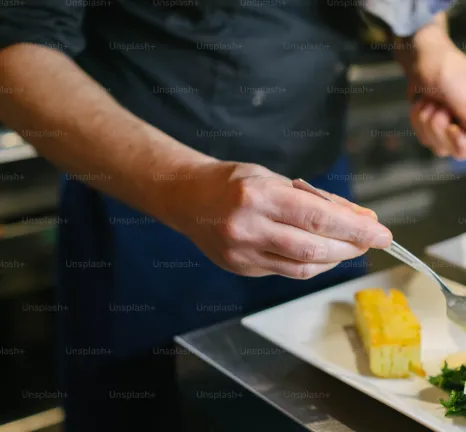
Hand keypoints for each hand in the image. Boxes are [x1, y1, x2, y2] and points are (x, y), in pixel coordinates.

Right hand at [173, 161, 391, 278]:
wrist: (188, 199)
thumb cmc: (232, 182)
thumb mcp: (274, 178)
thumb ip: (315, 200)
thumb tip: (358, 216)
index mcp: (257, 197)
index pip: (318, 217)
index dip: (355, 228)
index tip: (382, 233)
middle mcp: (248, 228)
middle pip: (314, 249)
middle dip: (351, 247)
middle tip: (372, 240)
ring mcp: (241, 254)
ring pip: (302, 268)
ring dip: (334, 259)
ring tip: (349, 246)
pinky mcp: (240, 268)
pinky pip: (286, 272)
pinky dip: (311, 265)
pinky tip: (321, 254)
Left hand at [402, 26, 465, 158]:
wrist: (423, 61)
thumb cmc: (448, 73)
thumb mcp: (465, 100)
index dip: (460, 142)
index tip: (453, 127)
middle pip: (453, 151)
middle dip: (439, 125)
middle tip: (441, 106)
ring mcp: (451, 130)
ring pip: (434, 145)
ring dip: (426, 120)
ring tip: (432, 101)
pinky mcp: (433, 129)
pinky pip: (422, 138)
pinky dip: (418, 119)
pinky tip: (423, 103)